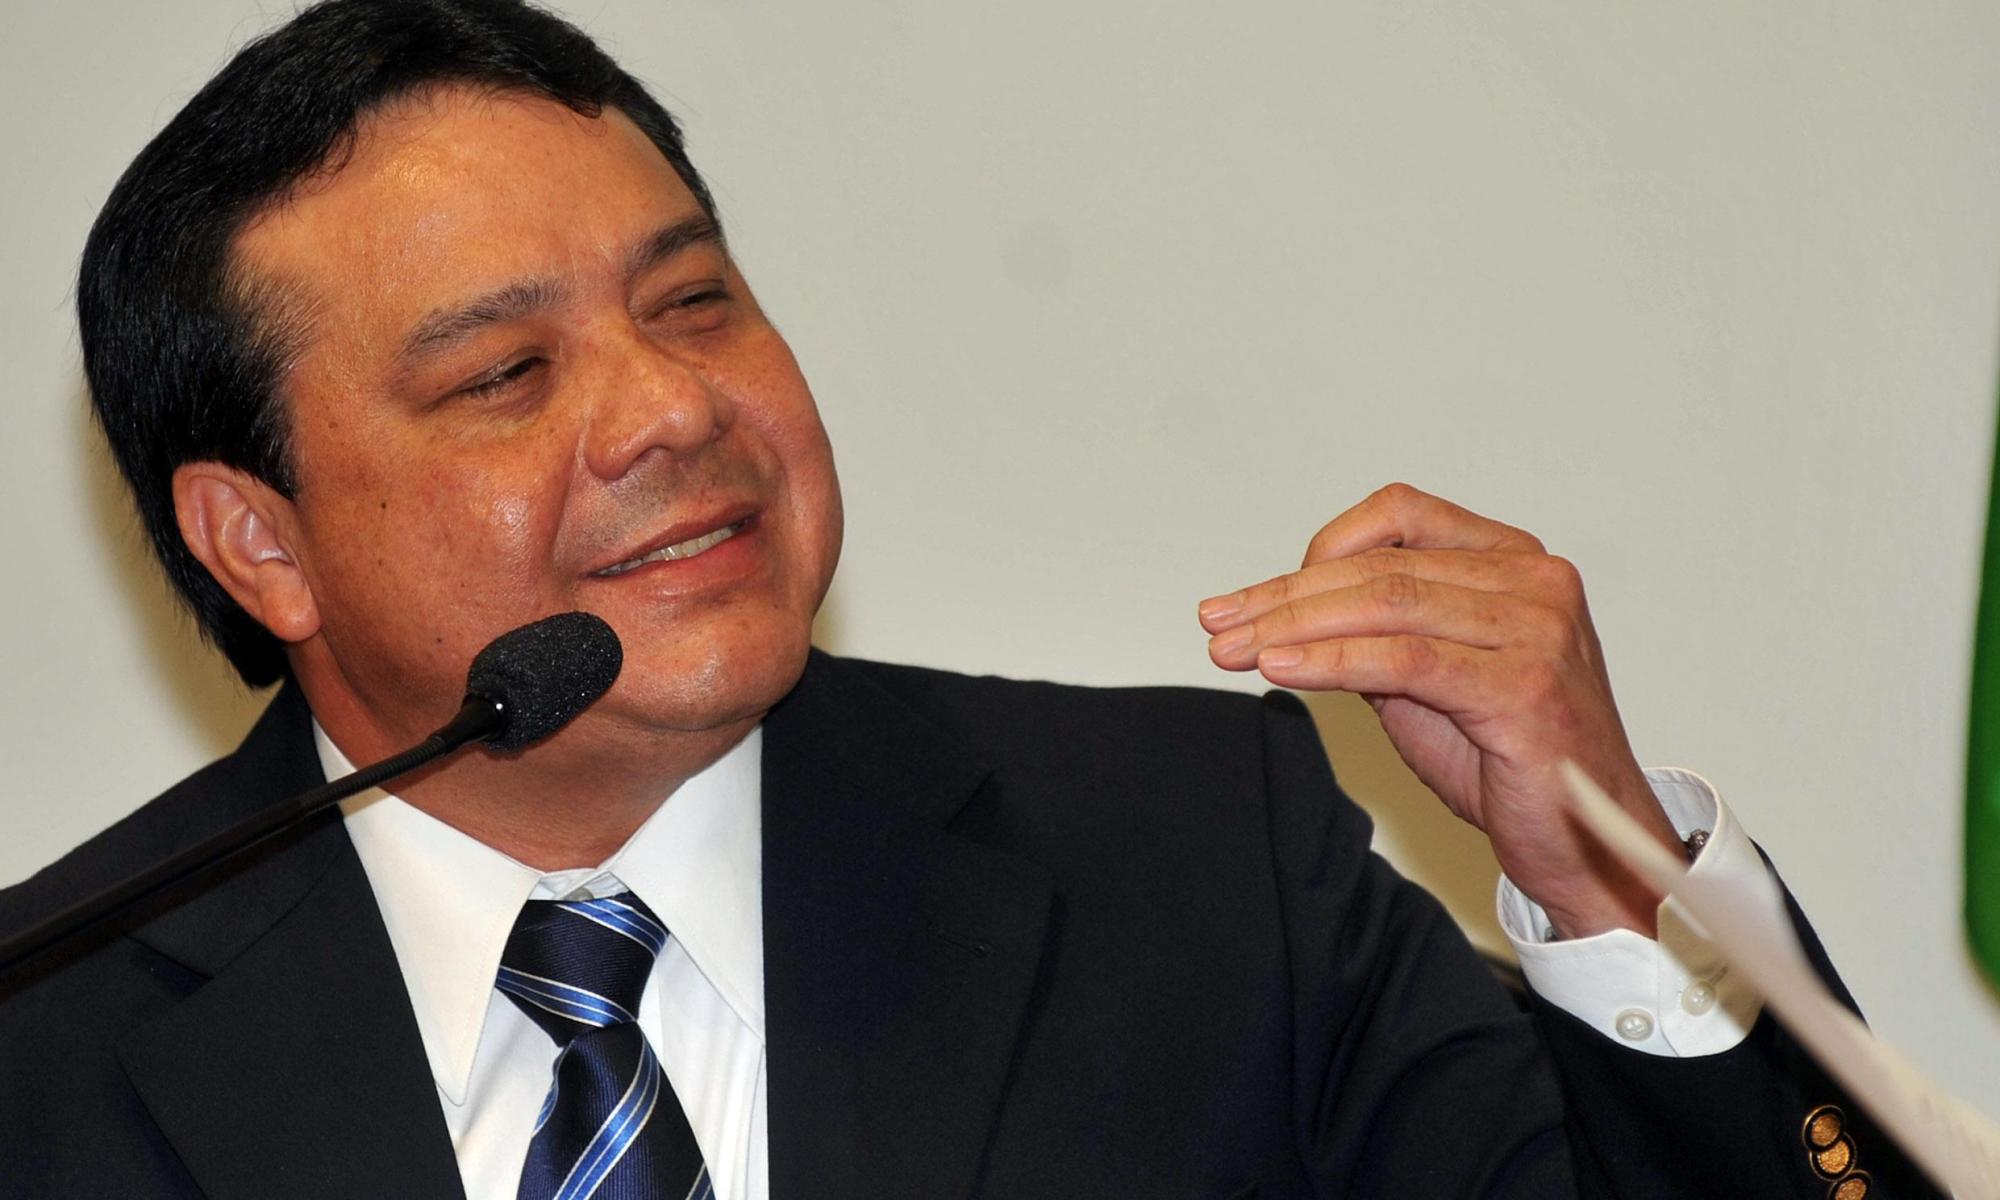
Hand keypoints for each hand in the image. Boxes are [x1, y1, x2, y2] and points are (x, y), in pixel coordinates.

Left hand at [1198, 483, 1683, 938]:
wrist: (1590, 847)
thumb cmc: (1512, 764)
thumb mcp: (1426, 684)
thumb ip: (1375, 635)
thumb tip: (1288, 613)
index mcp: (1516, 563)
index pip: (1399, 519)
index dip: (1317, 551)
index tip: (1253, 597)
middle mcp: (1535, 582)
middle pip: (1380, 566)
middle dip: (1283, 597)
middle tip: (1218, 624)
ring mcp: (1537, 630)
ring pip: (1384, 604)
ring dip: (1292, 626)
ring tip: (1233, 648)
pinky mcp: (1524, 686)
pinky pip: (1402, 658)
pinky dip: (1329, 661)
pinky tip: (1280, 668)